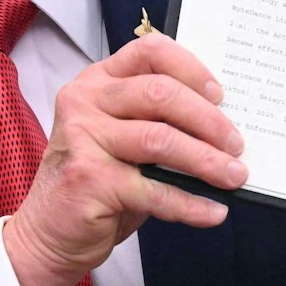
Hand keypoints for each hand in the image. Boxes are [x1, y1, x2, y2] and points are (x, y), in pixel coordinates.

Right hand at [4, 33, 244, 285]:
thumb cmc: (95, 183)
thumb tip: (223, 127)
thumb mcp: (120, 138)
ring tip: (234, 176)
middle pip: (160, 94)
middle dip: (208, 120)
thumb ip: (157, 120)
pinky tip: (213, 212)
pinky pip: (153, 189)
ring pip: (160, 140)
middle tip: (236, 145)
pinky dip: (189, 204)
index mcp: (96, 82)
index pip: (149, 51)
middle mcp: (85, 102)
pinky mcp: (89, 179)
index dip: (190, 68)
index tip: (220, 95)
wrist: (48, 233)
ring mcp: (83, 138)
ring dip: (206, 161)